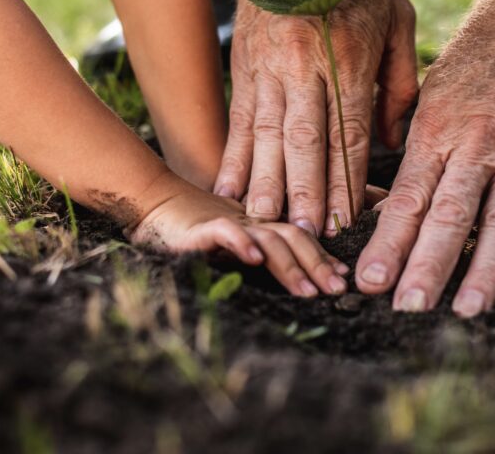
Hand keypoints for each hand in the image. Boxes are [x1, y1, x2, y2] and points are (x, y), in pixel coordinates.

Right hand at [130, 179, 349, 296]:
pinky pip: (225, 233)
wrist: (151, 203)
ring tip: (308, 291)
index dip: (323, 256)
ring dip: (291, 265)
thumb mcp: (232, 240)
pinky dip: (242, 244)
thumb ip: (258, 250)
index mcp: (260, 225)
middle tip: (337, 289)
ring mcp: (228, 222)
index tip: (342, 278)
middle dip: (318, 264)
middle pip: (293, 236)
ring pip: (268, 238)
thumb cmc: (191, 228)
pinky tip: (255, 259)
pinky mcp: (201, 227)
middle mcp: (250, 221)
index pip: (300, 235)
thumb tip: (278, 271)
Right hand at [214, 0, 417, 236]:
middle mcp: (306, 63)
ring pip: (267, 134)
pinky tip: (228, 187)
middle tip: (304, 237)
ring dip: (266, 183)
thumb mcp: (398, 18)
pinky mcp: (244, 62)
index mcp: (350, 55)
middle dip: (305, 193)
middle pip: (305, 140)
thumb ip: (401, 82)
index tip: (345, 221)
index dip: (346, 180)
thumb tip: (394, 140)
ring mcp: (270, 64)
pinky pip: (239, 117)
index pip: (349, 131)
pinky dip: (234, 155)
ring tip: (263, 223)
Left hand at [355, 0, 494, 315]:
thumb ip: (414, 146)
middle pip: (450, 215)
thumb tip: (387, 204)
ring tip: (466, 311)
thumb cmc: (475, 55)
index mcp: (437, 127)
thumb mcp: (431, 92)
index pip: (408, 196)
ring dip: (483, 272)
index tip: (368, 280)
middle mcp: (478, 143)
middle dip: (425, 266)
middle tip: (406, 307)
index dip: (388, 241)